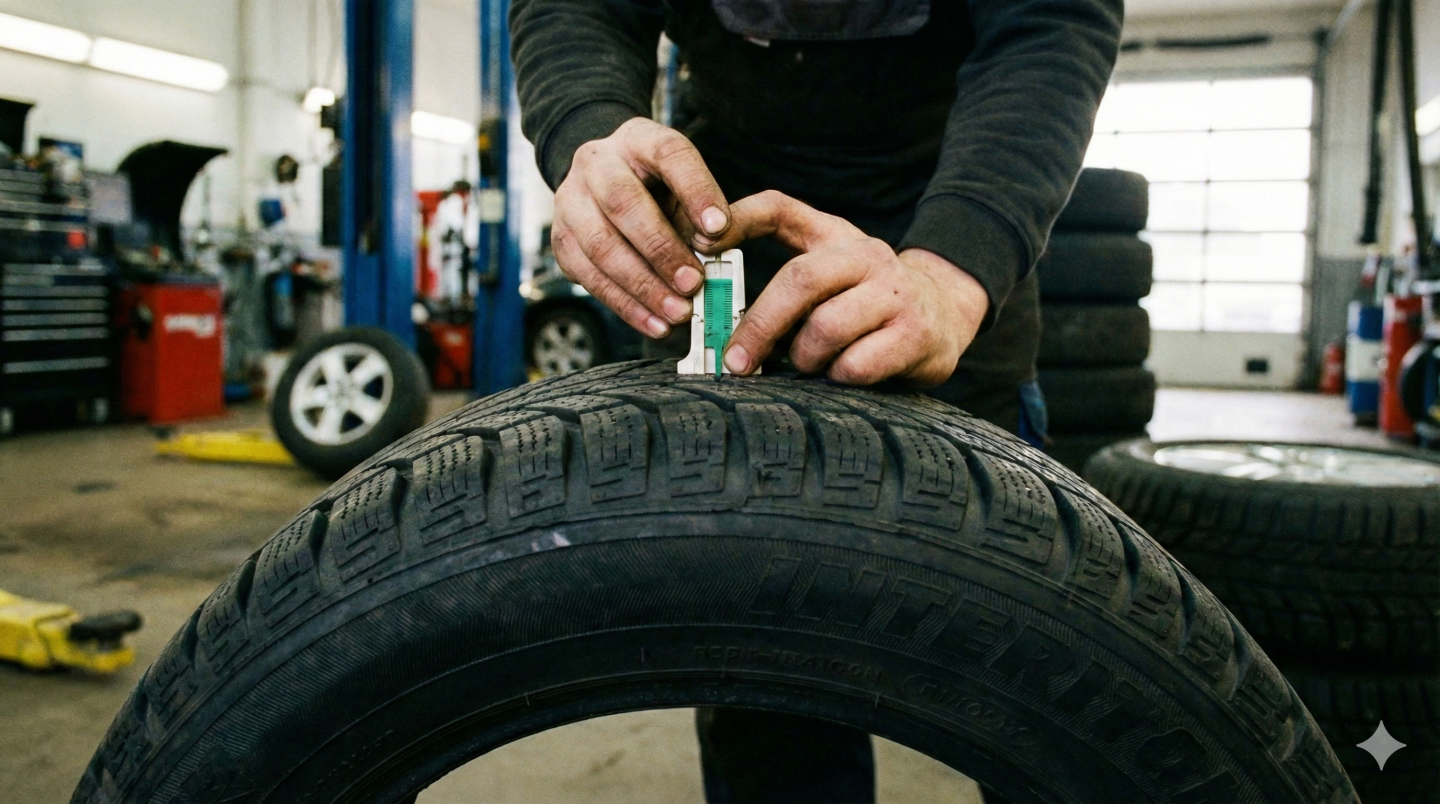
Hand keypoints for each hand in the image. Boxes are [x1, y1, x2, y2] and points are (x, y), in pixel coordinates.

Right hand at [550, 118, 730, 338]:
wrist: (601, 181)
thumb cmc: (655, 187)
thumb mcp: (682, 185)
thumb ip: (700, 213)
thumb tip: (713, 250)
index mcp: (638, 139)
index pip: (669, 154)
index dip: (695, 191)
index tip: (719, 229)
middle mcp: (596, 163)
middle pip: (624, 203)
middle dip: (662, 249)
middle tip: (694, 283)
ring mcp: (570, 200)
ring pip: (601, 246)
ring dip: (643, 286)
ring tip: (678, 312)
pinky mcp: (560, 239)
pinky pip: (589, 277)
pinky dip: (626, 305)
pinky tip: (655, 323)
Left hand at [712, 190, 989, 386]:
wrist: (945, 313)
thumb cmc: (868, 298)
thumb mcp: (830, 269)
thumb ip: (781, 273)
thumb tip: (714, 295)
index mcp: (836, 237)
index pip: (781, 210)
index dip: (739, 219)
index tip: (701, 242)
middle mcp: (867, 256)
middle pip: (799, 280)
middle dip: (759, 325)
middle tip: (734, 360)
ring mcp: (894, 295)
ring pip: (825, 329)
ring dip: (804, 358)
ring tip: (807, 365)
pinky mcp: (915, 336)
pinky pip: (856, 365)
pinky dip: (837, 377)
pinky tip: (842, 375)